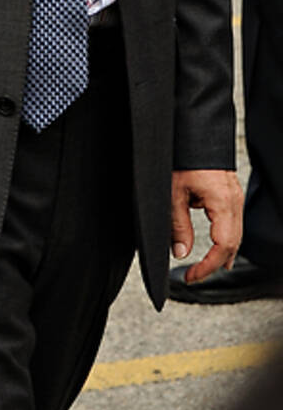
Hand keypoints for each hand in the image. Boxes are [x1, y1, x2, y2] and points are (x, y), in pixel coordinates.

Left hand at [171, 169, 243, 283]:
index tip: (191, 276)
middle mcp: (235, 203)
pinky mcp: (231, 195)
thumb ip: (178, 225)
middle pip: (233, 243)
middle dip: (214, 263)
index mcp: (224, 204)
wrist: (195, 133)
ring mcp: (236, 198)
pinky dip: (222, 238)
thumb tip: (181, 253)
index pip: (223, 246)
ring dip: (220, 253)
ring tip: (203, 268)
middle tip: (193, 276)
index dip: (208, 265)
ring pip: (234, 234)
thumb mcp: (173, 193)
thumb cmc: (183, 159)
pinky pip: (231, 223)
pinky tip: (215, 246)